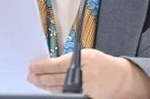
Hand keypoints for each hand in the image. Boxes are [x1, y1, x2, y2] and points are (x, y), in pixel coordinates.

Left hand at [28, 48, 149, 97]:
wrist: (119, 78)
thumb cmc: (102, 64)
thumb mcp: (87, 55)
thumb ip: (69, 60)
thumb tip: (48, 64)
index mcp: (83, 59)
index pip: (56, 65)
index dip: (41, 67)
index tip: (32, 66)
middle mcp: (84, 74)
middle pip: (54, 79)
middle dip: (40, 77)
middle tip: (30, 75)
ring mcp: (85, 88)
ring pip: (58, 89)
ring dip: (45, 86)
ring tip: (36, 82)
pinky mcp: (87, 97)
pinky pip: (67, 95)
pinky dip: (56, 92)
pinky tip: (49, 89)